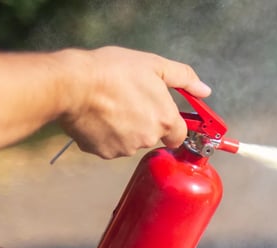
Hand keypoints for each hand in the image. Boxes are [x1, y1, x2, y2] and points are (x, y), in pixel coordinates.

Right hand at [54, 46, 211, 158]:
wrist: (71, 84)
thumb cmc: (112, 71)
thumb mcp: (154, 65)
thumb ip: (184, 78)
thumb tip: (204, 90)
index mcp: (165, 120)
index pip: (179, 135)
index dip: (172, 125)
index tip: (163, 115)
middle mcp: (148, 139)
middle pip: (153, 136)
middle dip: (145, 122)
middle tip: (130, 100)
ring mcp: (124, 148)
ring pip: (131, 141)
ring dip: (125, 128)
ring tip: (111, 105)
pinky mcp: (102, 152)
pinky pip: (109, 145)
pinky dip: (105, 134)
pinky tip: (98, 115)